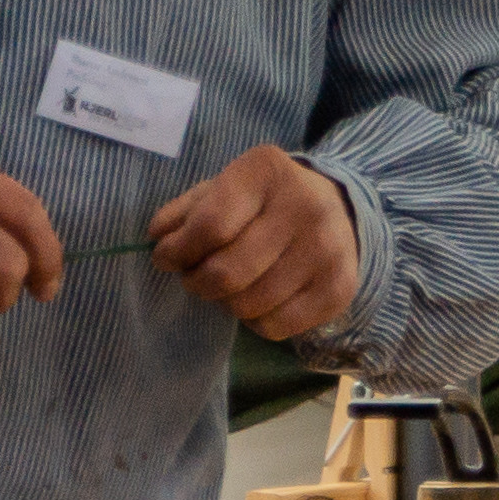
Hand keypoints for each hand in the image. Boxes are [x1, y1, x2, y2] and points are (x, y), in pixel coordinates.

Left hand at [153, 144, 363, 341]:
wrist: (338, 210)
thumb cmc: (264, 200)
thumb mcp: (224, 189)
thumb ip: (186, 211)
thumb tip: (158, 235)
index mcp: (267, 172)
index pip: (210, 225)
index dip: (178, 251)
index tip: (166, 259)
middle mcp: (305, 207)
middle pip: (227, 272)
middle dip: (197, 282)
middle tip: (195, 277)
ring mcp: (327, 250)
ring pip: (248, 305)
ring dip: (225, 302)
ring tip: (228, 287)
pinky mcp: (340, 288)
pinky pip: (275, 326)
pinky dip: (255, 322)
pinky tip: (258, 300)